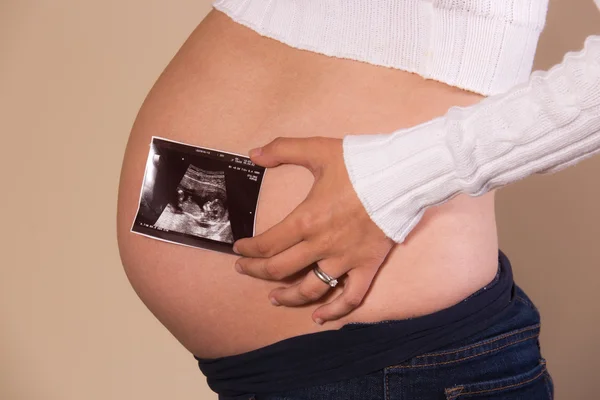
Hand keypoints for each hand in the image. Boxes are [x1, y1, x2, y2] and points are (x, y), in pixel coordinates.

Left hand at [233, 137, 394, 324]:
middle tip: (245, 270)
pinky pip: (350, 297)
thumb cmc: (360, 163)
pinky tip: (319, 318)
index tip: (240, 250)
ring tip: (274, 298)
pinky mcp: (367, 266)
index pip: (267, 244)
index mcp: (306, 220)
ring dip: (288, 296)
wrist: (402, 174)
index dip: (249, 250)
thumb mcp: (318, 149)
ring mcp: (345, 259)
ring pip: (310, 289)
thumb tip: (253, 154)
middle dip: (256, 271)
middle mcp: (321, 245)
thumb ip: (283, 149)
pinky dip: (334, 311)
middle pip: (280, 268)